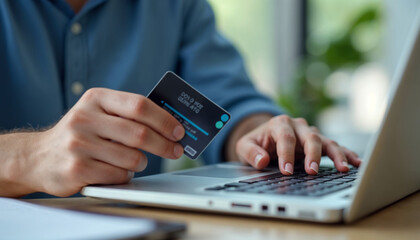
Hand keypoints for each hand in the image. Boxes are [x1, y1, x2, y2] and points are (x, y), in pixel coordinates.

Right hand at [15, 88, 184, 196]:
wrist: (37, 157)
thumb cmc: (79, 134)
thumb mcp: (98, 113)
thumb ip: (127, 115)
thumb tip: (169, 125)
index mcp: (95, 98)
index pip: (139, 105)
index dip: (164, 119)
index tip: (179, 131)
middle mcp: (85, 118)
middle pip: (140, 133)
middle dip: (164, 145)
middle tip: (175, 150)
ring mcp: (79, 144)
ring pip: (132, 158)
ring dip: (141, 162)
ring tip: (134, 160)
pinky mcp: (77, 169)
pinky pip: (119, 175)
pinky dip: (125, 175)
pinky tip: (115, 170)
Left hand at [235, 115, 360, 174]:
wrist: (265, 138)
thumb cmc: (256, 143)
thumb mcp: (244, 146)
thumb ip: (250, 152)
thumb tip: (261, 161)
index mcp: (279, 123)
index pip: (285, 137)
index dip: (287, 153)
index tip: (286, 171)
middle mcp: (298, 125)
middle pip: (310, 137)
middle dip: (312, 155)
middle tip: (312, 171)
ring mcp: (310, 133)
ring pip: (326, 141)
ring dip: (336, 155)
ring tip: (343, 168)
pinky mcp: (319, 143)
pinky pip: (335, 147)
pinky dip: (346, 154)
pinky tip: (356, 163)